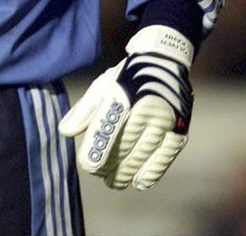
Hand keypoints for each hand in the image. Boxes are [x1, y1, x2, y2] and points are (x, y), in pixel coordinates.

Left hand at [57, 24, 192, 189]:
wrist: (165, 62)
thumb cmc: (127, 76)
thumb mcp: (103, 85)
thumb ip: (84, 110)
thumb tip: (65, 132)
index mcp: (122, 94)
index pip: (107, 128)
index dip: (97, 149)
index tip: (87, 165)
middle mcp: (146, 107)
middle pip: (125, 145)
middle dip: (110, 165)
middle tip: (100, 176)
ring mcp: (165, 119)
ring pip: (143, 154)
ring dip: (127, 172)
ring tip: (114, 182)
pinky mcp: (180, 129)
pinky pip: (165, 156)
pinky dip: (152, 171)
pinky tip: (139, 182)